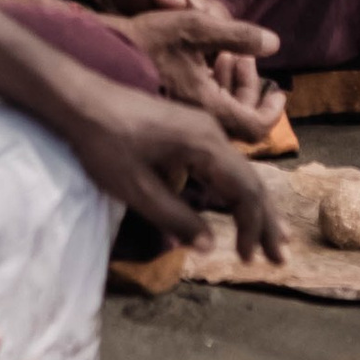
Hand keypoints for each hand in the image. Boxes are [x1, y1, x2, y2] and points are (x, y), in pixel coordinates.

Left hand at [30, 71, 290, 261]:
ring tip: (269, 239)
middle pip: (251, 180)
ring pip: (240, 172)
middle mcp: (212, 133)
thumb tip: (210, 246)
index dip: (252, 227)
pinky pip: (223, 164)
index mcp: (205, 145)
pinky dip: (235, 190)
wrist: (80, 100)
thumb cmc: (106, 143)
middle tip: (279, 258)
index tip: (250, 259)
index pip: (245, 190)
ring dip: (254, 206)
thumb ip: (176, 218)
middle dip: (265, 221)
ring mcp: (202, 128)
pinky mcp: (189, 129)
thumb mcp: (137, 189)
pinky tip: (235, 207)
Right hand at [120, 1, 286, 139]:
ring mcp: (181, 120)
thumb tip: (274, 43)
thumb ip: (237, 35)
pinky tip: (206, 63)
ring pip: (221, 116)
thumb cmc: (146, 35)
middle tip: (243, 57)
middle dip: (249, 88)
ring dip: (232, 86)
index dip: (272, 111)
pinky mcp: (169, 114)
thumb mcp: (194, 25)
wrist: (99, 46)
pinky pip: (204, 111)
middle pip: (240, 122)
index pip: (255, 128)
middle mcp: (194, 121)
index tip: (279, 92)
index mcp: (206, 107)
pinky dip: (214, 89)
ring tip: (227, 54)